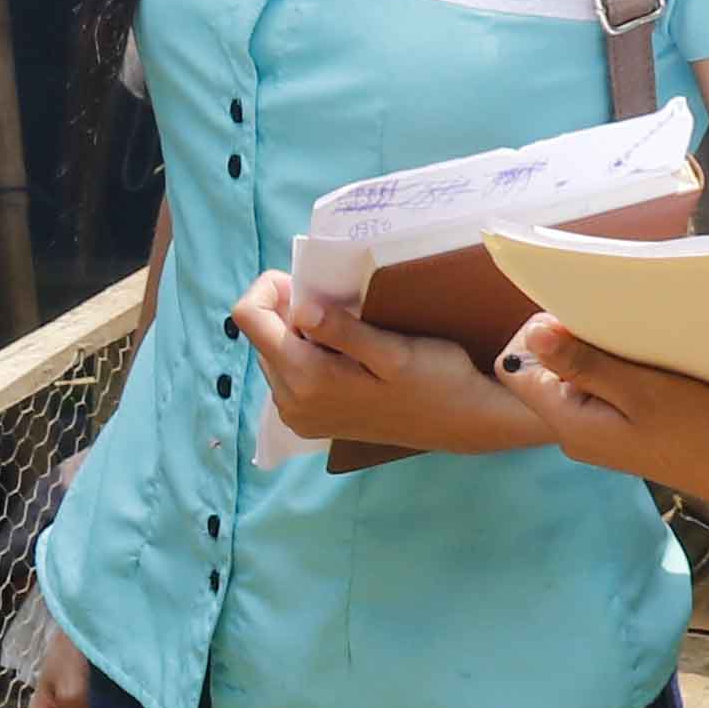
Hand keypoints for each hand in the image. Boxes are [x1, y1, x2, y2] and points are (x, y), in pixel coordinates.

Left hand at [228, 273, 523, 458]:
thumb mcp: (394, 351)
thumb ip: (343, 332)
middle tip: (335, 305)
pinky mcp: (309, 420)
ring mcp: (298, 415)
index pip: (248, 318)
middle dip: (287, 311)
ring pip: (274, 353)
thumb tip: (299, 310)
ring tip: (345, 331)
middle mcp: (290, 403)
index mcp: (306, 380)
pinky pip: (289, 375)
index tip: (307, 284)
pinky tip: (343, 354)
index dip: (269, 289)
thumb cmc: (435, 381)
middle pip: (260, 335)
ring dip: (298, 333)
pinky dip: (306, 354)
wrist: (460, 423)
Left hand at [493, 317, 708, 494]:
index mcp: (569, 424)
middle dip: (570, 343)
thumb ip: (584, 363)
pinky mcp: (623, 432)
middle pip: (543, 372)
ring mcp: (599, 434)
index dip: (535, 337)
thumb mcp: (641, 390)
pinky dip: (617, 372)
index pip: (515, 370)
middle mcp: (574, 433)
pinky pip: (602, 392)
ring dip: (598, 356)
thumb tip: (533, 335)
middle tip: (615, 332)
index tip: (578, 322)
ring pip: (575, 380)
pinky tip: (649, 367)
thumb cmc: (700, 429)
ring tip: (637, 348)